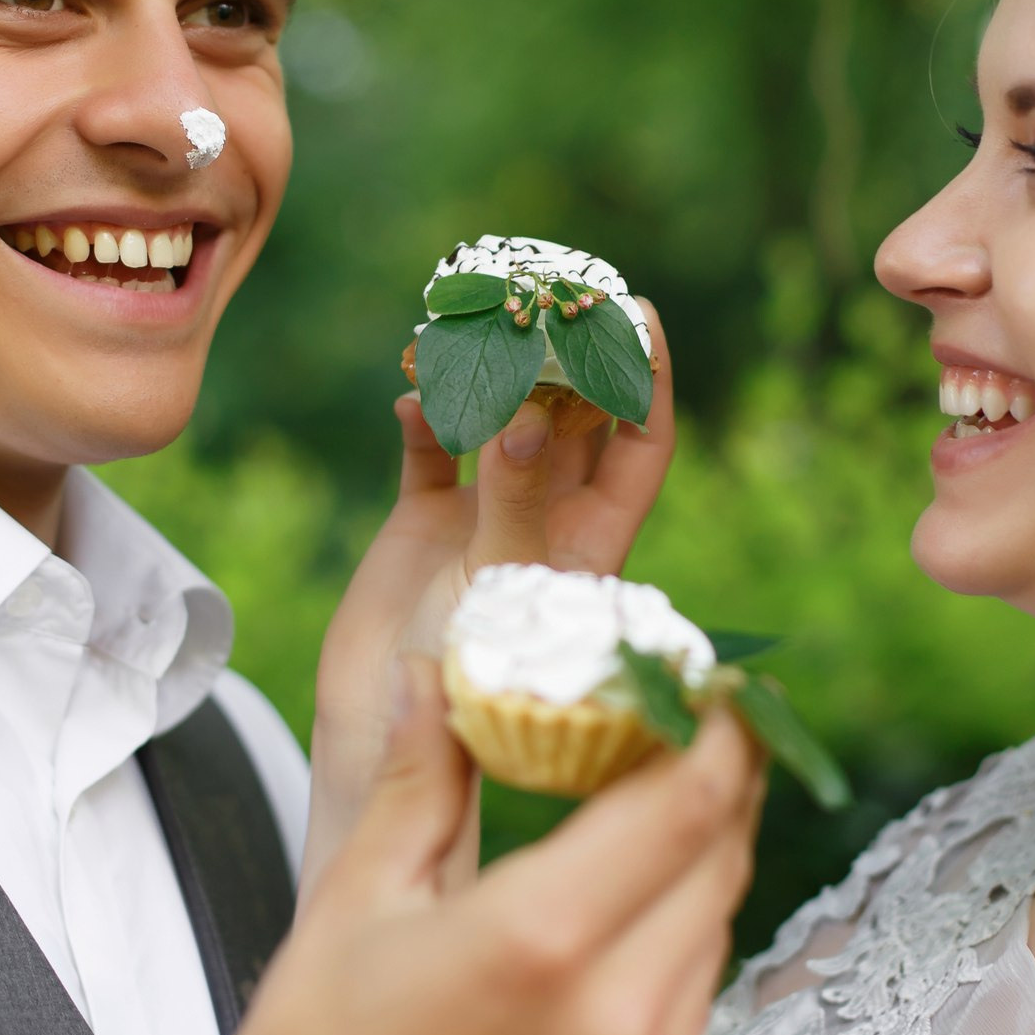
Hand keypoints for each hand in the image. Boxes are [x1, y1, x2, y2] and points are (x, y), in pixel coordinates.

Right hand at [220, 666, 762, 1034]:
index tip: (705, 674)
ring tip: (653, 795)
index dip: (716, 723)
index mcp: (537, 940)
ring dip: (703, 850)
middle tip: (688, 713)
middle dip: (718, 771)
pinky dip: (682, 931)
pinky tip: (629, 902)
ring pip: (718, 923)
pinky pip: (698, 998)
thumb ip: (420, 775)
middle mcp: (616, 1015)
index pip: (687, 799)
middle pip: (722, 853)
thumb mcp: (354, 902)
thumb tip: (441, 665)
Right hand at [305, 302, 677, 890]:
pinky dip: (423, 413)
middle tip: (549, 288)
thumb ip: (516, 506)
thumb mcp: (504, 591)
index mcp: (597, 540)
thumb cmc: (466, 691)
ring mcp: (486, 516)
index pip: (642, 441)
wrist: (385, 746)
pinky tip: (410, 392)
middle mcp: (549, 518)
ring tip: (472, 319)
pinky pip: (430, 448)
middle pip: (575, 414)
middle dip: (566, 351)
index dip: (648, 376)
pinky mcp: (423, 522)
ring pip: (500, 416)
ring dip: (490, 369)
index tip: (638, 310)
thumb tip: (528, 418)